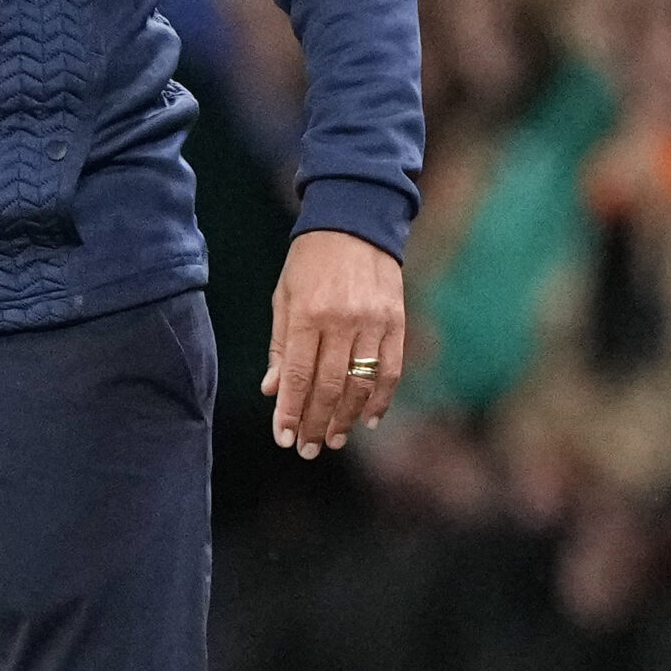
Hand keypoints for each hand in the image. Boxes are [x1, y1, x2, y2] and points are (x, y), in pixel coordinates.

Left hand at [262, 228, 403, 457]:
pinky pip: (391, 371)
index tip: (283, 437)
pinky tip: (368, 420)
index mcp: (308, 313)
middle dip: (316, 423)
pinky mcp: (397, 322)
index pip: (299, 375)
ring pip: (360, 385)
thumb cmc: (310, 261)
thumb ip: (280, 345)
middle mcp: (342, 321)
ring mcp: (373, 323)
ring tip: (333, 439)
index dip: (291, 411)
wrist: (354, 222)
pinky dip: (380, 400)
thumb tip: (273, 390)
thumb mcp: (284, 296)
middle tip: (307, 448)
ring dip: (346, 418)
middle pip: (329, 386)